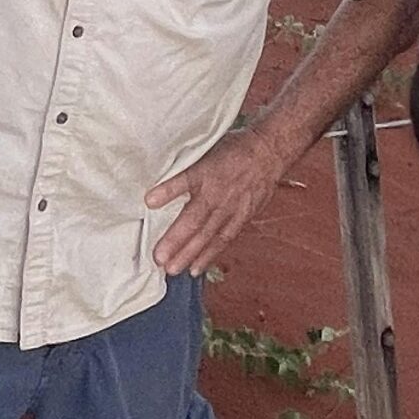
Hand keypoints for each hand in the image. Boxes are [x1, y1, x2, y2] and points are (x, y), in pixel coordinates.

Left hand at [146, 128, 287, 277]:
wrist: (268, 153)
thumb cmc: (234, 150)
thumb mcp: (207, 148)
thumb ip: (186, 166)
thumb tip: (160, 180)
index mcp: (207, 172)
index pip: (185, 181)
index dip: (167, 191)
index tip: (149, 201)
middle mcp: (218, 194)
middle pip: (194, 219)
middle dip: (176, 240)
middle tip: (158, 259)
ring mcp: (230, 209)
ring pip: (208, 235)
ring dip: (190, 254)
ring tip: (173, 270)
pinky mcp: (241, 218)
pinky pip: (223, 240)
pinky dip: (209, 255)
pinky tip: (196, 268)